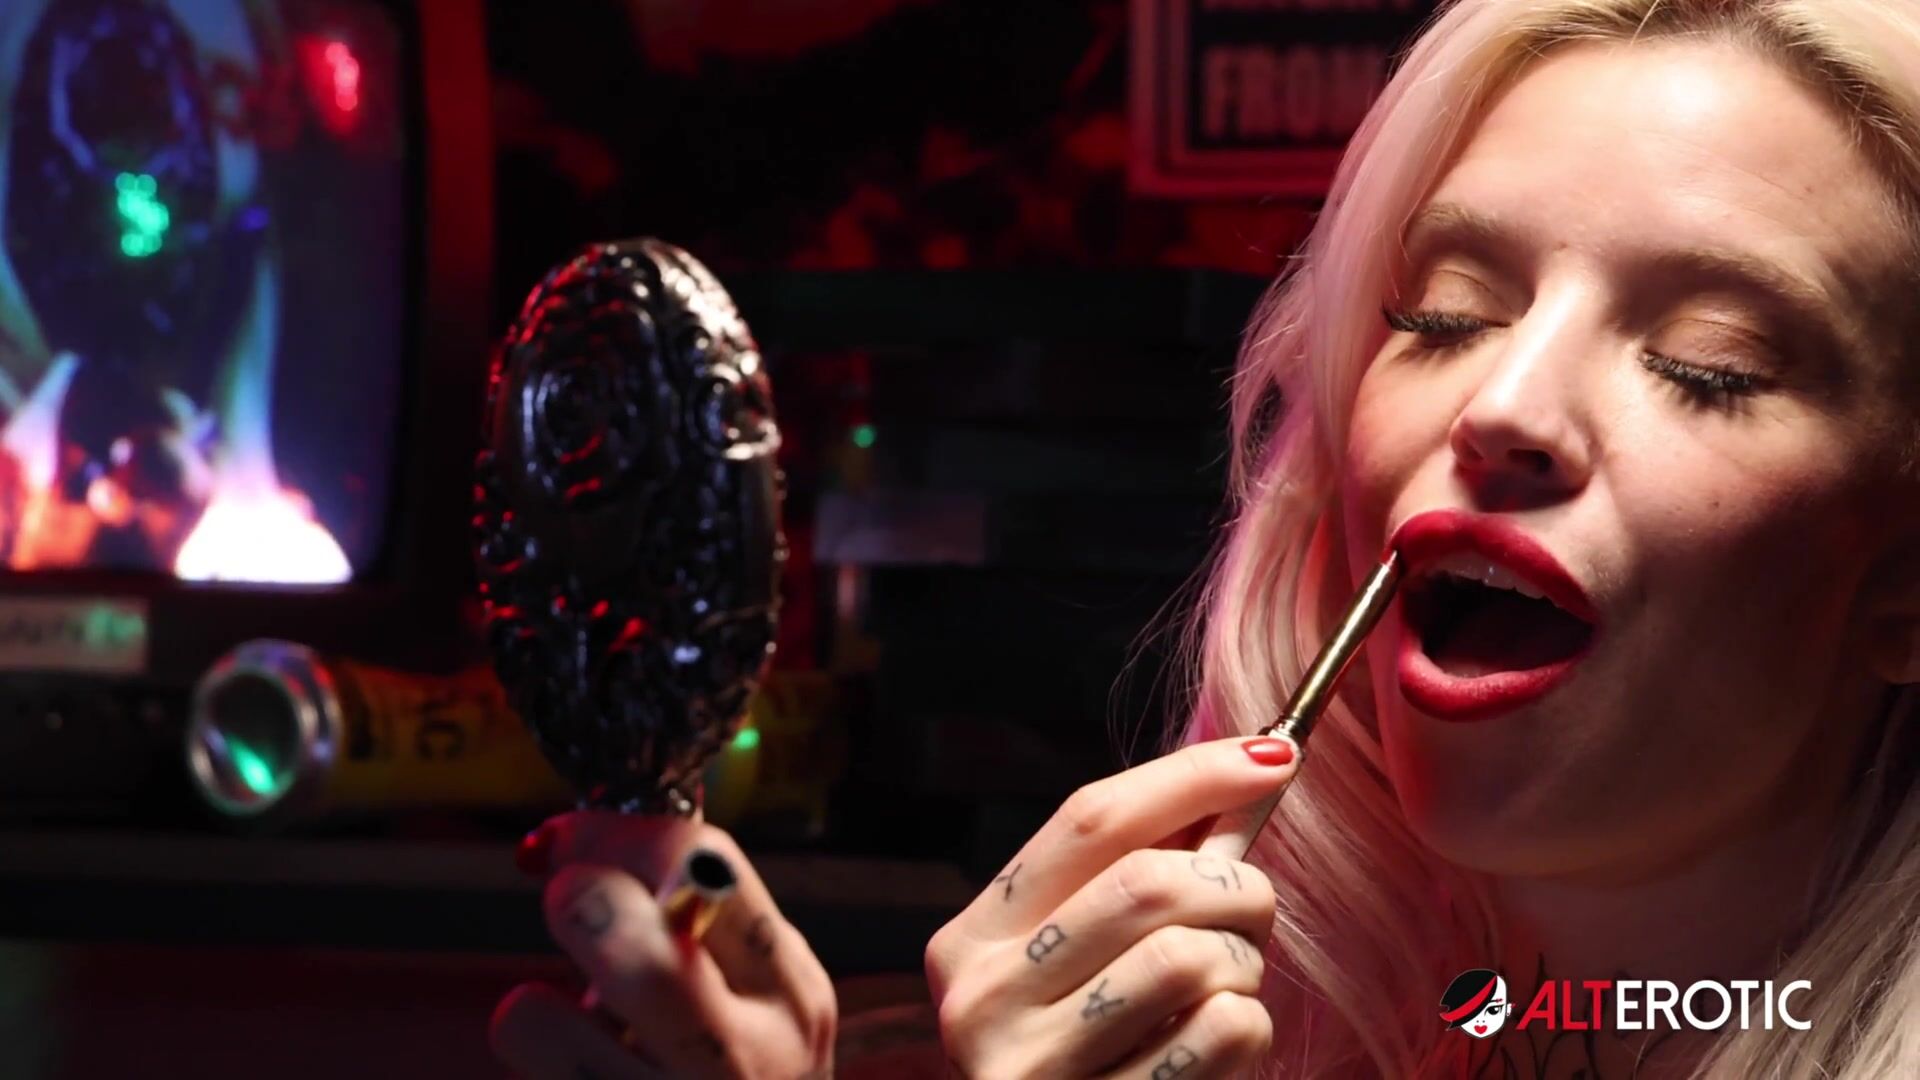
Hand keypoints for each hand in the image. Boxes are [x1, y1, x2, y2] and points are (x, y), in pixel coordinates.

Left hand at [490, 811, 837, 1078]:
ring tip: (571, 1029)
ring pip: (536, 1024)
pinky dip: (535, 1058)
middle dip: (576, 901)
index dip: (613, 835)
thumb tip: (569, 841)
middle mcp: (745, 1058)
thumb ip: (700, 928)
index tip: (570, 843)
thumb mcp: (758, 1005)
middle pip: (633, 946)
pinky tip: (575, 1075)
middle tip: (570, 910)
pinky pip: (532, 1072)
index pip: (701, 862)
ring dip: (532, 1012)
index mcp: (790, 992)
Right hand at [925, 736, 1297, 1078]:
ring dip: (1245, 966)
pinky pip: (1223, 1032)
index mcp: (971, 943)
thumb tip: (1252, 771)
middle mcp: (982, 1004)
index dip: (1191, 777)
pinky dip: (1249, 1029)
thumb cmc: (1089, 1056)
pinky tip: (1216, 1049)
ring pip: (1194, 956)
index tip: (1276, 755)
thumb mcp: (1081, 962)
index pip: (1087, 820)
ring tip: (1226, 991)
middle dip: (1236, 884)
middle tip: (1254, 910)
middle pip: (1149, 883)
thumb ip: (1146, 871)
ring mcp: (1033, 1073)